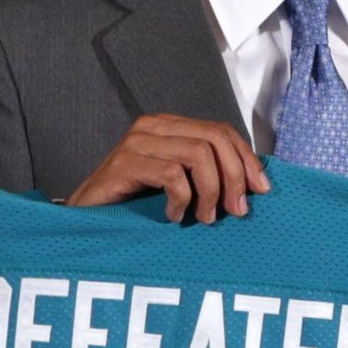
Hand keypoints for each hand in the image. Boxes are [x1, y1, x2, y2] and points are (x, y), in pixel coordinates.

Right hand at [67, 115, 268, 223]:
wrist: (86, 221)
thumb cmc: (133, 207)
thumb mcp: (179, 186)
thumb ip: (208, 175)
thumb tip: (255, 184)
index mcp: (169, 126)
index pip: (222, 131)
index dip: (247, 159)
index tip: (260, 191)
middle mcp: (152, 126)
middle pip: (215, 139)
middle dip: (235, 177)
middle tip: (236, 211)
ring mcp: (136, 142)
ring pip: (198, 155)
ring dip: (210, 193)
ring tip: (203, 218)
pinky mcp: (123, 163)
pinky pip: (173, 175)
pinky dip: (181, 200)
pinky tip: (172, 217)